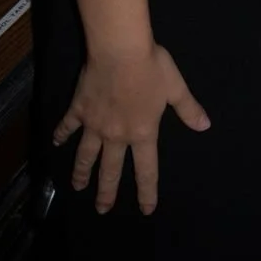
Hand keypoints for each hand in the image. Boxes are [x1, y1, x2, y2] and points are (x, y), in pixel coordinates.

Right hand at [53, 43, 208, 214]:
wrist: (119, 50)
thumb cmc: (151, 68)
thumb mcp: (175, 88)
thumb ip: (188, 109)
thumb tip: (205, 126)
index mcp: (142, 133)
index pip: (146, 169)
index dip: (146, 191)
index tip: (146, 209)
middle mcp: (117, 135)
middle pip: (110, 170)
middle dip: (106, 192)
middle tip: (102, 210)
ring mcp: (94, 124)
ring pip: (86, 155)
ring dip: (81, 172)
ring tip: (77, 186)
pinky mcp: (79, 110)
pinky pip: (68, 126)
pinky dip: (61, 134)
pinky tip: (55, 142)